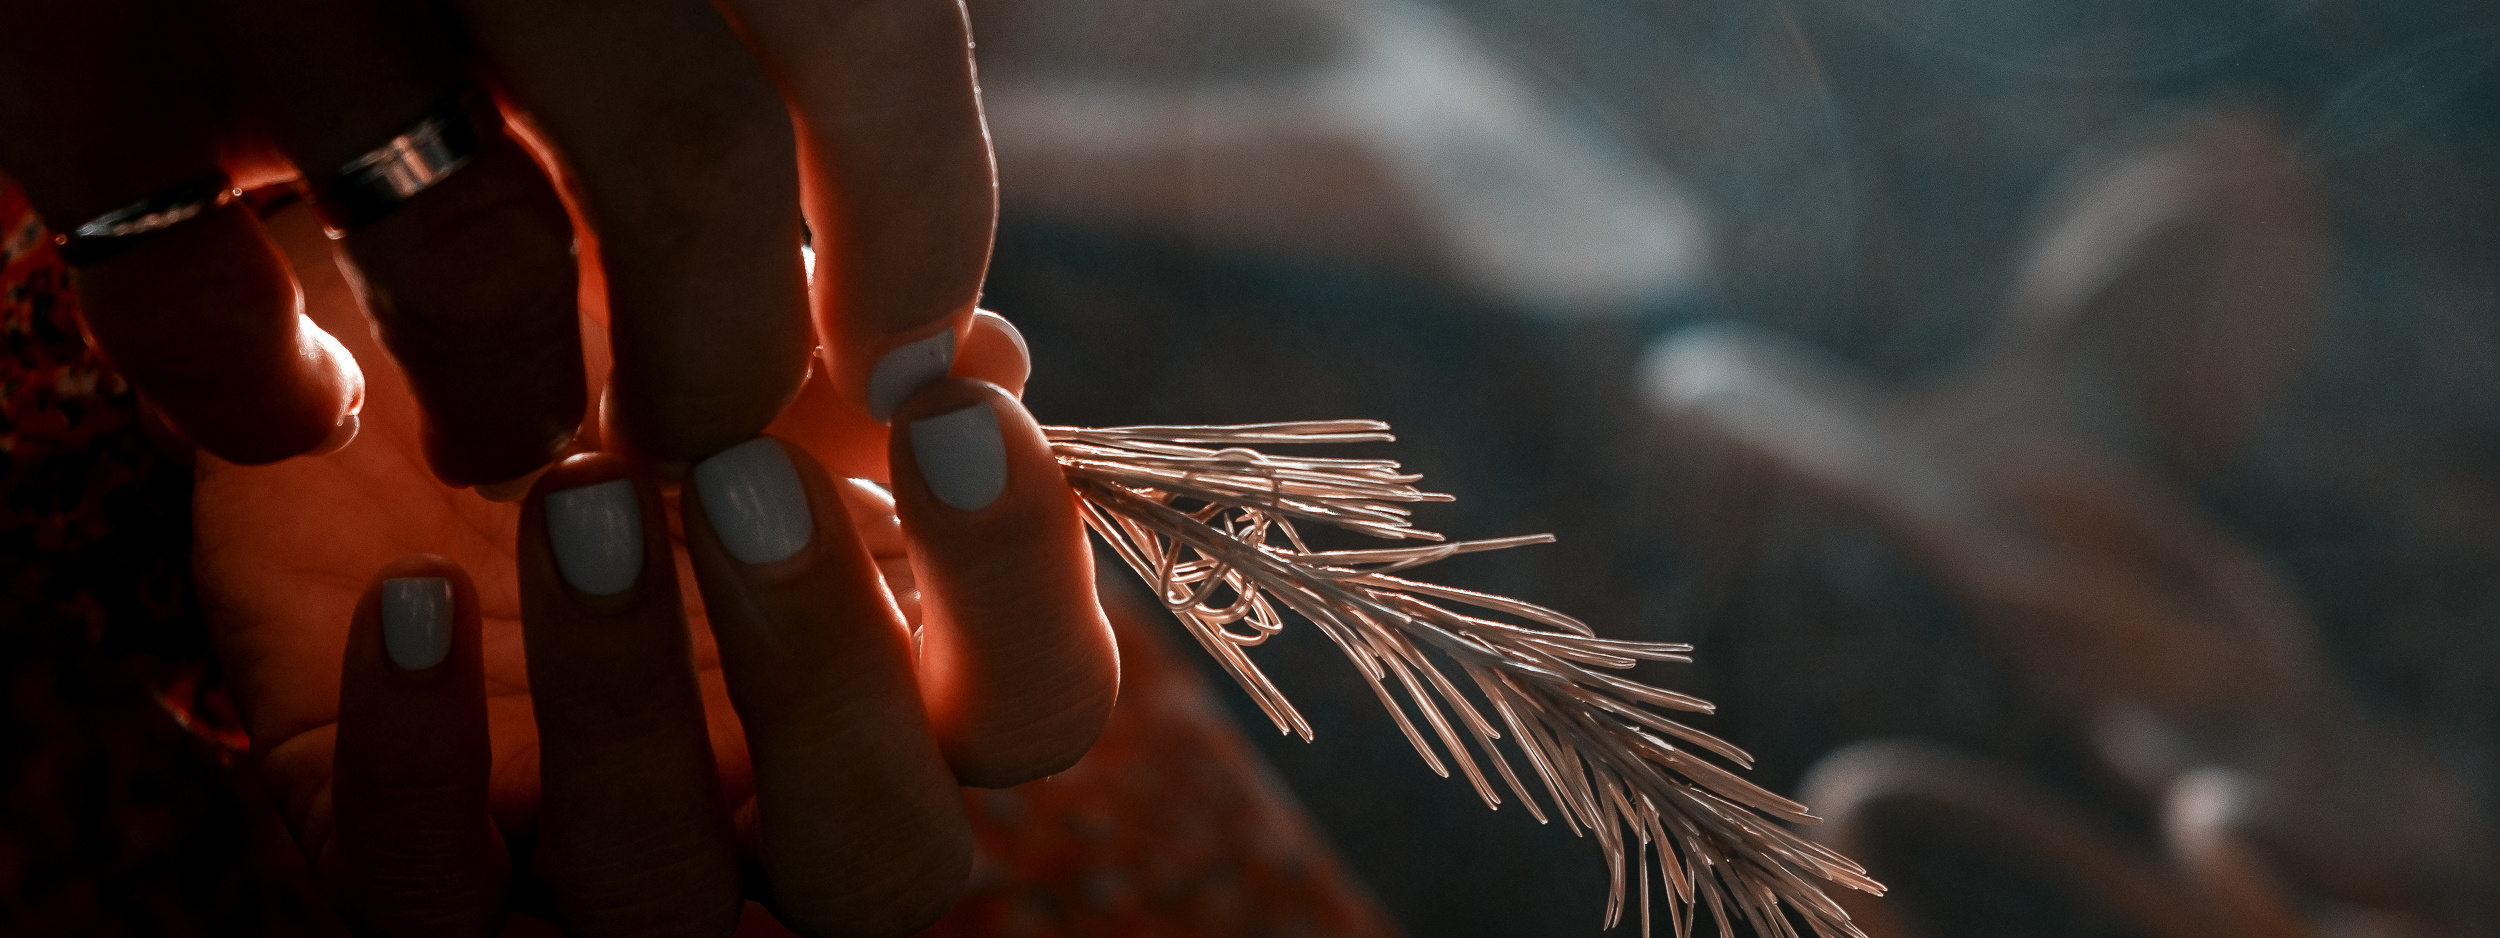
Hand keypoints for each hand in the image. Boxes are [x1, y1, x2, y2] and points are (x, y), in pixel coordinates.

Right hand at [0, 0, 991, 488]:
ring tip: (534, 435)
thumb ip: (801, 58)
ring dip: (526, 396)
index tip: (923, 353)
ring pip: (474, 248)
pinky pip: (190, 290)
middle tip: (727, 430)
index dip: (917, 220)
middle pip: (693, 158)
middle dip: (733, 350)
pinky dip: (258, 393)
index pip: (861, 27)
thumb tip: (973, 352)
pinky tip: (308, 402)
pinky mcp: (53, 42)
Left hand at [196, 205, 1115, 935]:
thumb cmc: (570, 359)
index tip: (950, 404)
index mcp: (887, 686)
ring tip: (575, 492)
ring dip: (626, 701)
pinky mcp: (410, 879)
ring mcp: (592, 864)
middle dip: (831, 674)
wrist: (319, 413)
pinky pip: (424, 899)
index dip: (1016, 583)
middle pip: (886, 866)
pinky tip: (412, 594)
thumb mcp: (702, 313)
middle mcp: (766, 811)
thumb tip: (984, 351)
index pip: (1030, 709)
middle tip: (747, 474)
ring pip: (660, 891)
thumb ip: (843, 344)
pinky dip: (422, 755)